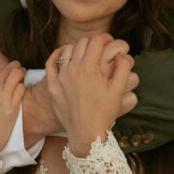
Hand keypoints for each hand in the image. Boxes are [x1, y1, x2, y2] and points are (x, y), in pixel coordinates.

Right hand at [0, 62, 25, 173]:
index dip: (1, 66)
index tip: (4, 67)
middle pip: (7, 69)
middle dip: (13, 65)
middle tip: (16, 65)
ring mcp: (4, 99)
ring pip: (17, 76)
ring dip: (20, 72)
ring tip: (21, 72)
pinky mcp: (13, 110)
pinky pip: (21, 90)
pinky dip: (22, 85)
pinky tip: (21, 87)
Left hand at [46, 35, 135, 156]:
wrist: (86, 135)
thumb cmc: (104, 113)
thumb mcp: (118, 90)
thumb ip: (123, 68)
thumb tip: (121, 54)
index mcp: (89, 68)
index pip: (97, 41)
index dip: (106, 38)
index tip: (110, 42)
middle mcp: (72, 70)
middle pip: (82, 43)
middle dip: (93, 42)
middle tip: (100, 48)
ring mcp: (60, 78)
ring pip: (66, 50)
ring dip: (77, 48)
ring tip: (85, 53)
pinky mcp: (52, 86)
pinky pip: (50, 63)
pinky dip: (56, 55)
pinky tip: (63, 55)